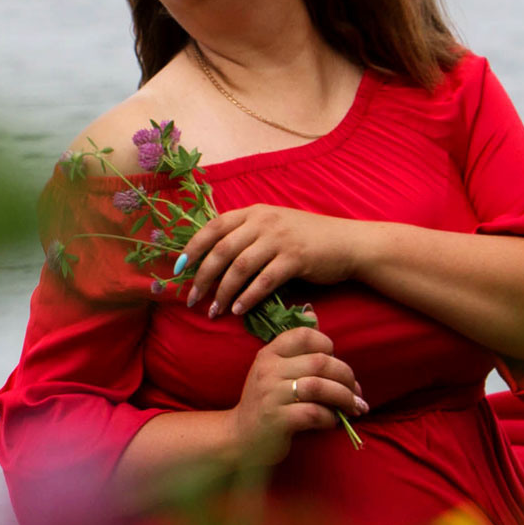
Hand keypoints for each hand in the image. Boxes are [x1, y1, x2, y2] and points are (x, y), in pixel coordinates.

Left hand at [180, 205, 368, 319]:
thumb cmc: (307, 238)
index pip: (213, 227)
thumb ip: (246, 235)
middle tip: (192, 300)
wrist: (347, 243)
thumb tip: (212, 257)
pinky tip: (239, 311)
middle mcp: (263, 222)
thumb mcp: (273, 226)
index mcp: (253, 212)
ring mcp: (279, 239)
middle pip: (221, 250)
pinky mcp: (295, 259)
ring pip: (240, 268)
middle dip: (202, 278)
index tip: (177, 270)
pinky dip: (248, 298)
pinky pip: (264, 281)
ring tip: (214, 312)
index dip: (192, 248)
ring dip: (223, 293)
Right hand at [229, 328, 366, 462]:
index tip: (335, 364)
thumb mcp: (274, 370)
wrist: (240, 439)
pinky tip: (332, 422)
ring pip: (319, 387)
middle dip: (346, 377)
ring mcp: (270, 395)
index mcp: (269, 354)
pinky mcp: (276, 420)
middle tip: (356, 393)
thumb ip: (295, 346)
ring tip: (353, 408)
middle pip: (320, 362)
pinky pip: (314, 413)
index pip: (304, 335)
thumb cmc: (265, 404)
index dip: (327, 346)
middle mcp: (268, 370)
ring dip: (344, 398)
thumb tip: (313, 313)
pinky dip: (330, 418)